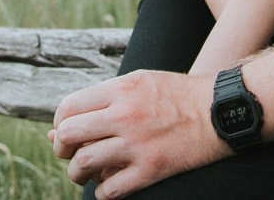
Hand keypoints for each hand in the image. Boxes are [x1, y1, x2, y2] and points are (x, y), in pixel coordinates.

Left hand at [50, 70, 230, 197]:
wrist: (217, 112)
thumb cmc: (174, 95)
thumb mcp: (137, 84)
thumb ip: (99, 102)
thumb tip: (57, 131)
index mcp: (120, 90)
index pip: (68, 108)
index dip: (60, 124)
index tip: (67, 132)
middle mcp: (125, 115)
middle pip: (70, 135)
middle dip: (62, 149)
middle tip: (69, 154)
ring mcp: (137, 144)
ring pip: (84, 164)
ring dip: (77, 173)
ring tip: (84, 173)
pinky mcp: (151, 170)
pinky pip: (110, 190)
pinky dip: (101, 191)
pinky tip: (107, 185)